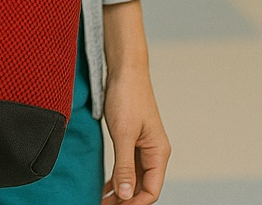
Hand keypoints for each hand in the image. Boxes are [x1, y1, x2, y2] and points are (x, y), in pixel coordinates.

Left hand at [101, 68, 169, 203]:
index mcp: (158, 152)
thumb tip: (126, 195)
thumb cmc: (127, 95)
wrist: (125, 68)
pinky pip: (129, 165)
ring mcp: (144, 145)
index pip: (151, 190)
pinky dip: (119, 176)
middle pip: (143, 187)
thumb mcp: (123, 133)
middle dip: (125, 200)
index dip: (133, 203)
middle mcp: (154, 152)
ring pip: (135, 177)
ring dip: (121, 190)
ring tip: (103, 200)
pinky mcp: (133, 138)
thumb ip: (125, 165)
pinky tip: (107, 185)